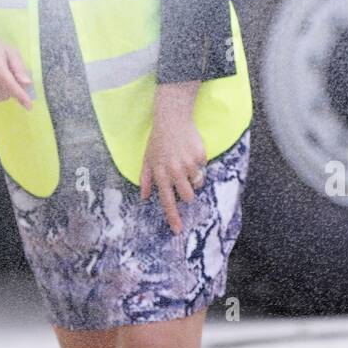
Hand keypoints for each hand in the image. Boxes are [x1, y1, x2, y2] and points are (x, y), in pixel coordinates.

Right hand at [0, 17, 33, 110]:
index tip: (29, 106)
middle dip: (13, 85)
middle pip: (8, 92)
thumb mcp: (10, 51)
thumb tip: (27, 83)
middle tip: (8, 72)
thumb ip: (19, 68)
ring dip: (5, 89)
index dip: (20, 96)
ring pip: (3, 97)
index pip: (10, 85)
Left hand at [140, 81, 205, 234]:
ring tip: (186, 163)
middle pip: (188, 196)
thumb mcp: (147, 159)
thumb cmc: (158, 140)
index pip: (167, 200)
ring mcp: (188, 163)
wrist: (172, 118)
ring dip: (193, 178)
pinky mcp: (200, 155)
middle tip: (182, 180)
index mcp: (161, 173)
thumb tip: (144, 197)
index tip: (178, 230)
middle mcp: (175, 170)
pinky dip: (199, 162)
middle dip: (187, 193)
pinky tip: (191, 151)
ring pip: (197, 183)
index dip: (173, 216)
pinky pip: (203, 167)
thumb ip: (145, 179)